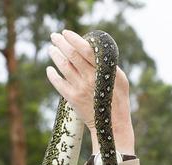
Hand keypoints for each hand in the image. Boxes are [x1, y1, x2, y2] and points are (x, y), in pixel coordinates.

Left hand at [46, 29, 134, 154]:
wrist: (112, 124)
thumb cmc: (119, 99)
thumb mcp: (121, 79)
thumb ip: (109, 65)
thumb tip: (94, 50)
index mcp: (104, 71)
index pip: (86, 50)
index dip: (74, 39)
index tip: (66, 32)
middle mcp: (91, 78)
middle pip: (71, 55)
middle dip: (61, 43)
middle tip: (54, 36)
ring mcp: (80, 88)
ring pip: (63, 66)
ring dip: (55, 55)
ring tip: (51, 49)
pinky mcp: (72, 98)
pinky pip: (58, 82)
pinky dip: (52, 74)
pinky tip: (50, 69)